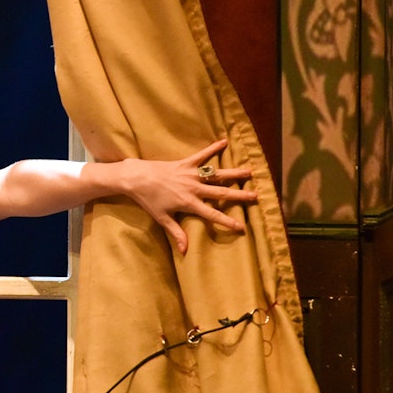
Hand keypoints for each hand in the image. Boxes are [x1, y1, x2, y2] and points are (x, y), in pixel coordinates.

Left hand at [119, 138, 257, 254]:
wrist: (137, 178)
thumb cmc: (148, 200)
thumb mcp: (162, 218)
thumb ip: (176, 233)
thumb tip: (184, 251)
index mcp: (189, 203)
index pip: (212, 214)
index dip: (227, 221)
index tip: (241, 226)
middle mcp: (194, 188)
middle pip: (221, 192)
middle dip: (239, 195)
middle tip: (256, 196)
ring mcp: (191, 175)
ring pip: (216, 174)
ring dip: (233, 172)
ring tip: (249, 171)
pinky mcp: (185, 163)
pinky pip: (201, 155)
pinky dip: (212, 148)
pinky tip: (224, 141)